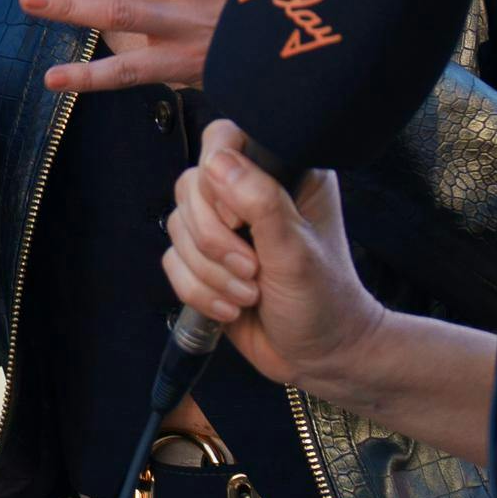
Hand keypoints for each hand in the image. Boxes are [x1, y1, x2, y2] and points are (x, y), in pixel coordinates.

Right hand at [162, 116, 386, 390]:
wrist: (321, 357)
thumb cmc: (324, 299)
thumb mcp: (296, 250)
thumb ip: (260, 201)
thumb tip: (216, 161)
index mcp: (282, 173)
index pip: (224, 140)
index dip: (218, 180)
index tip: (240, 221)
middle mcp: (249, 193)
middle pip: (190, 187)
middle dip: (214, 241)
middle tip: (253, 270)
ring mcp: (223, 227)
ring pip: (177, 228)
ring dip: (210, 273)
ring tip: (249, 295)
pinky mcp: (204, 261)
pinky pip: (172, 262)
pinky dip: (197, 291)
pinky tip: (232, 307)